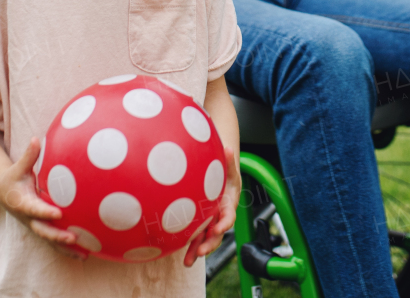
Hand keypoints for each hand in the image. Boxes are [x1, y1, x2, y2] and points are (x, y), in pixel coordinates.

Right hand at [0, 137, 84, 258]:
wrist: (2, 191)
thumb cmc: (13, 177)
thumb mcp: (18, 167)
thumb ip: (28, 156)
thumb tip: (35, 139)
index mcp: (22, 203)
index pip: (34, 209)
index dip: (45, 212)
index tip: (59, 213)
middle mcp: (28, 217)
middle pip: (42, 230)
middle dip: (57, 235)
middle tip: (73, 237)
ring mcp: (34, 226)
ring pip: (50, 241)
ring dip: (65, 248)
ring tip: (84, 254)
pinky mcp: (40, 229)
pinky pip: (54, 242)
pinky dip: (67, 250)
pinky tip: (85, 255)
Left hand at [184, 145, 241, 266]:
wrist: (220, 177)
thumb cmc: (225, 171)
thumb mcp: (227, 165)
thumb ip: (228, 160)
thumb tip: (228, 148)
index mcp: (229, 204)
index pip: (229, 216)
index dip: (225, 223)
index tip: (219, 228)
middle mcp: (220, 216)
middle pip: (217, 233)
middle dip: (210, 244)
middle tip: (201, 251)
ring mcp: (210, 222)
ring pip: (205, 239)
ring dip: (198, 251)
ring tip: (187, 262)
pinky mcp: (201, 224)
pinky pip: (196, 237)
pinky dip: (190, 247)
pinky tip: (181, 257)